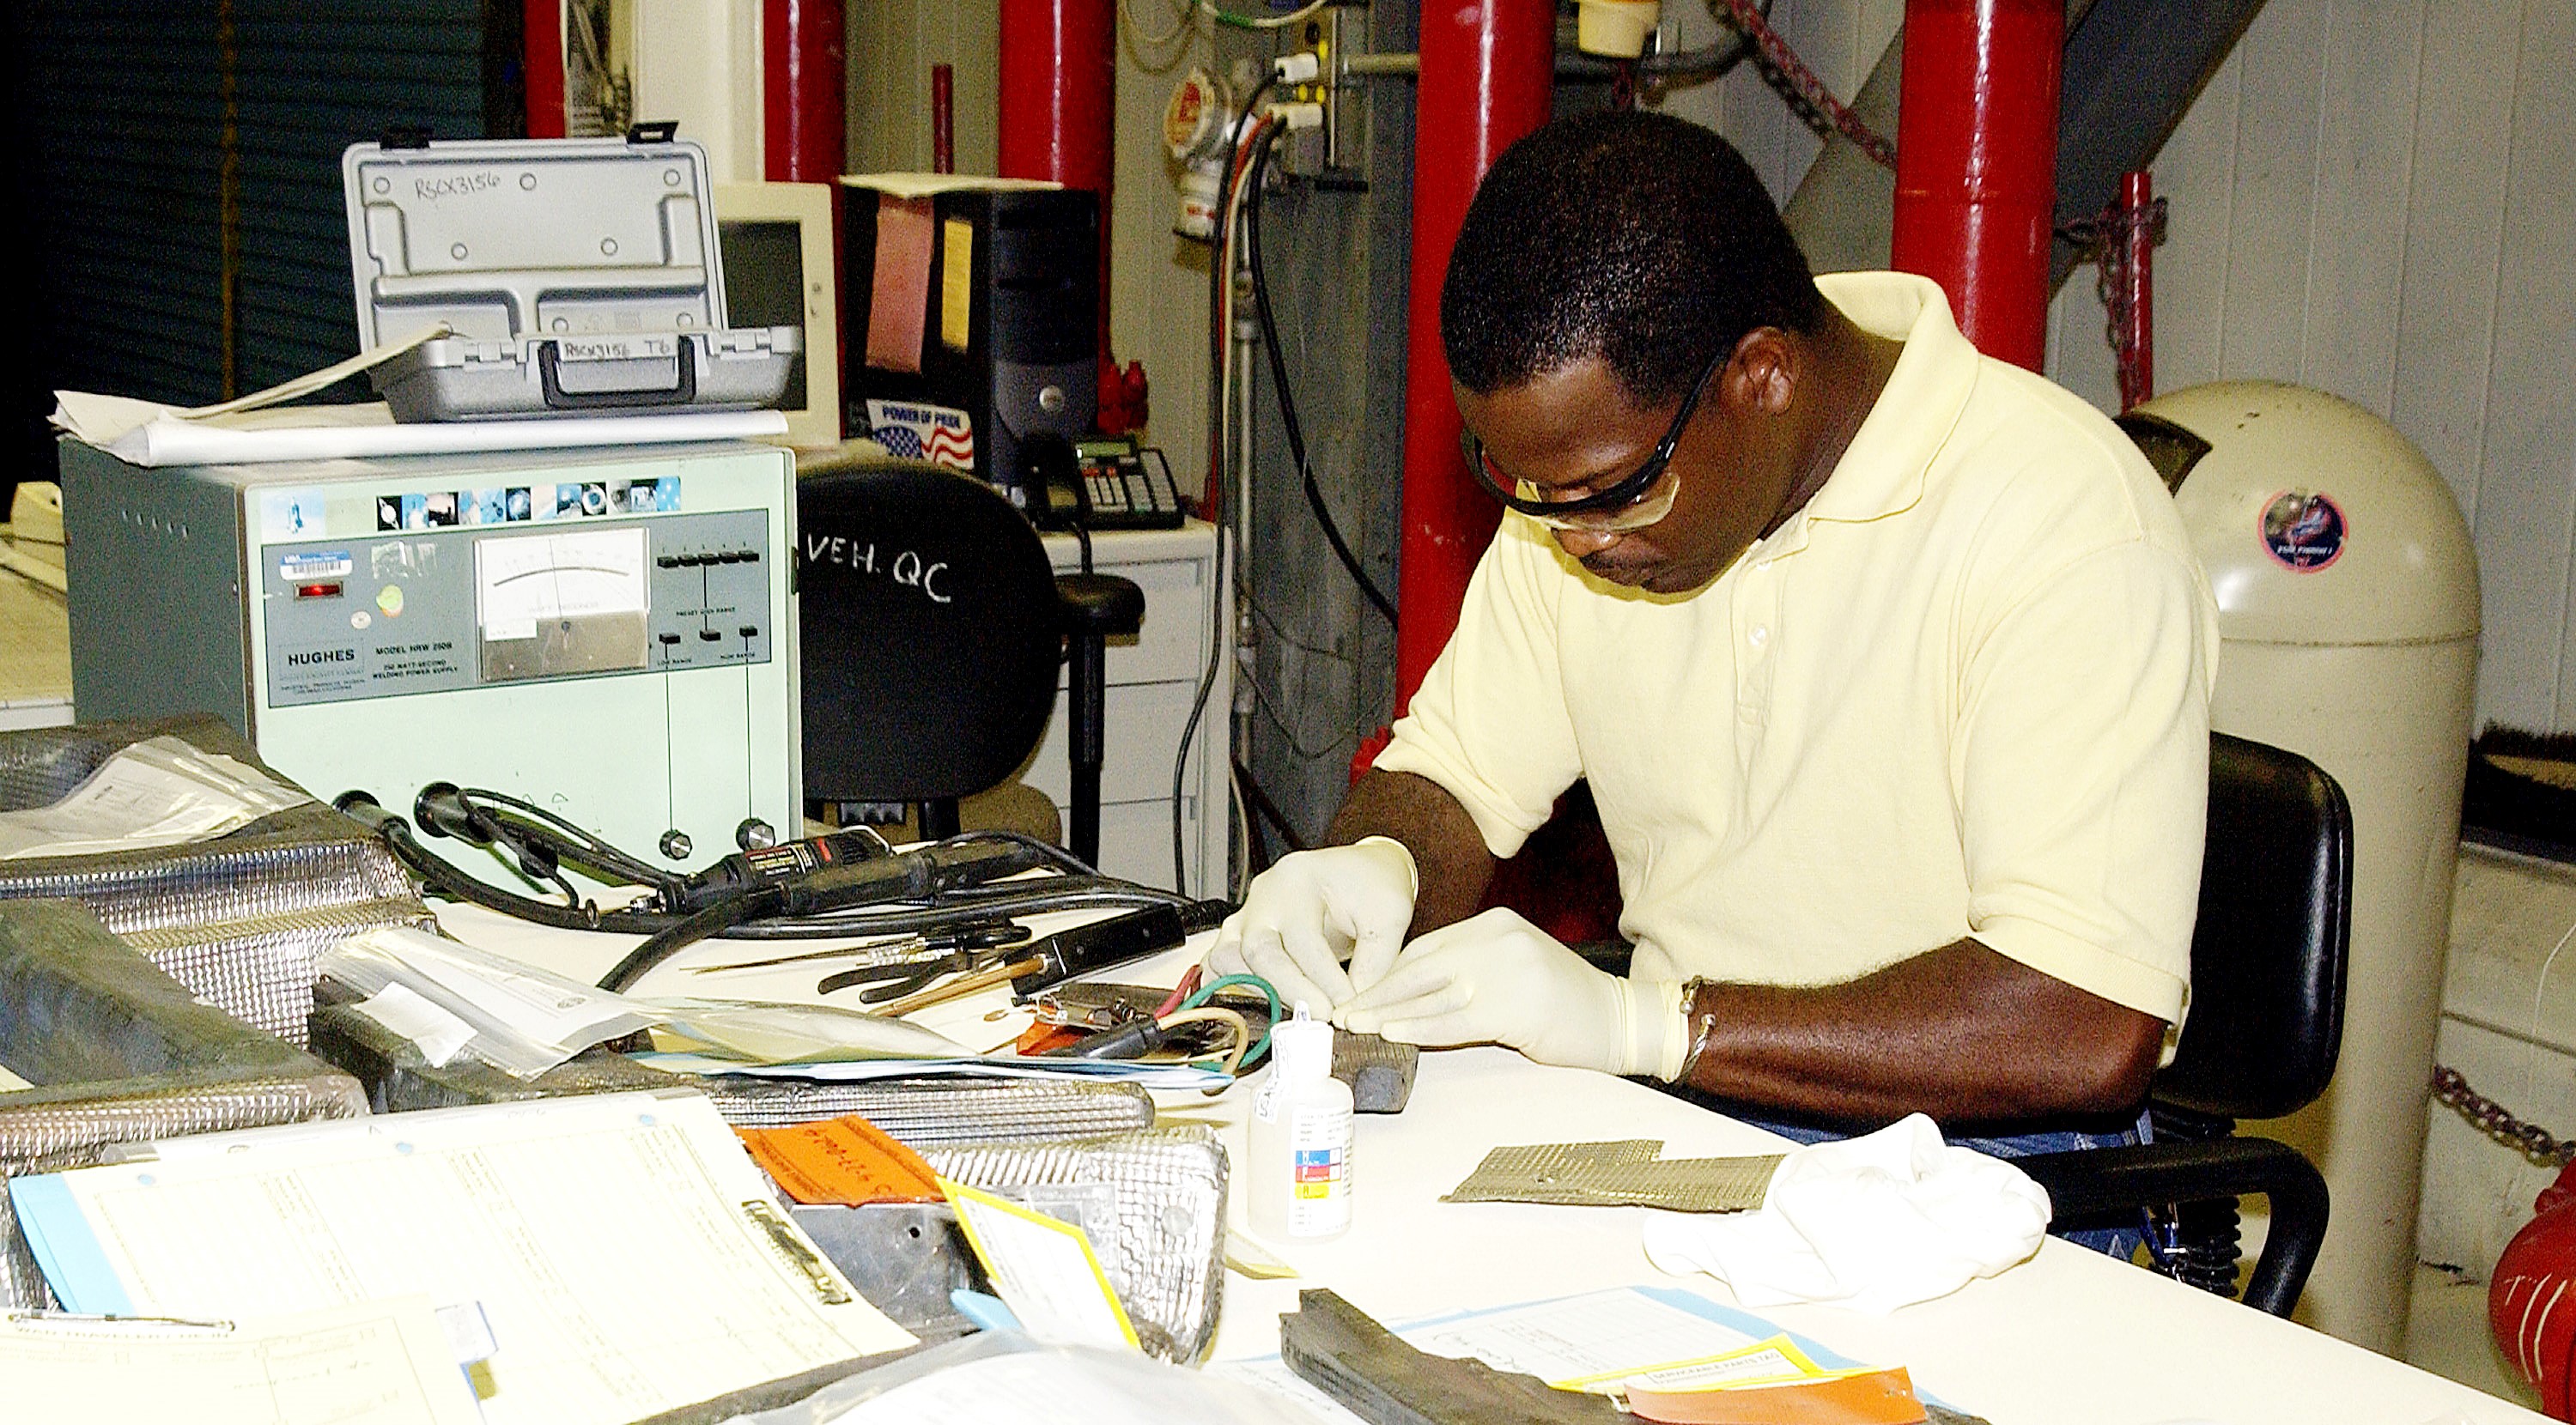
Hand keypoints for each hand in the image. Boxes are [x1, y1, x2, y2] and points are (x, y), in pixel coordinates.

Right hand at [1205, 838, 1418, 1011]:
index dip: (1324, 979)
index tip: (1346, 1007)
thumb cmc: (1373, 890)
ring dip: (1261, 992)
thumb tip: (1352, 1009)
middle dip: (1290, 990)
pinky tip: (1264, 1008)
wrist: (1360, 874)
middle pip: (1258, 950)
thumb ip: (1375, 962)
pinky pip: (1219, 966)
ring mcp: (1245, 917)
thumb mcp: (1390, 916)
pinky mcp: (1238, 938)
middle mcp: (1264, 896)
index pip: (1303, 938)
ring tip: (1299, 1012)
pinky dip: (1234, 989)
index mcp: (1298, 879)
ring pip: (1228, 959)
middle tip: (1323, 1016)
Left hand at [1334, 908, 1689, 1078]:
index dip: (1387, 972)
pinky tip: (1391, 1033)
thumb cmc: (1564, 1005)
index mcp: (1494, 924)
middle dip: (1376, 990)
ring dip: (1386, 1009)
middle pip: (1420, 965)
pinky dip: (1417, 1027)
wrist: (1619, 1021)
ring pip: (1430, 990)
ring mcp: (1505, 968)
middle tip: (1341, 1010)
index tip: (1358, 992)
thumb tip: (1411, 995)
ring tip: (1354, 1024)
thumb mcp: (1514, 970)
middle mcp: (1496, 937)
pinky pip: (1453, 1018)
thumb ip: (1470, 972)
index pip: (1426, 947)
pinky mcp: (1512, 1005)